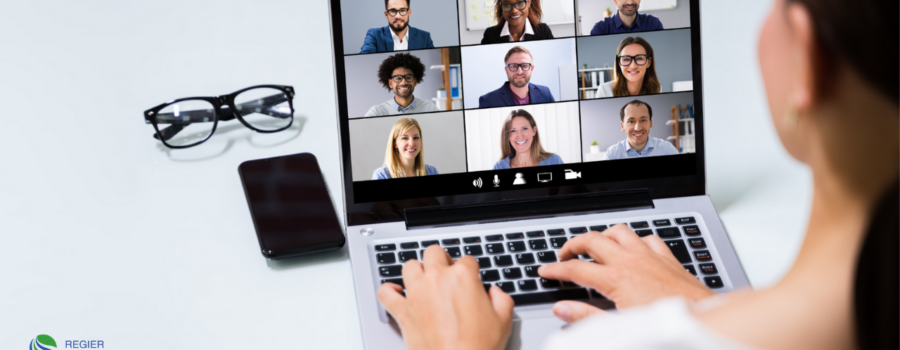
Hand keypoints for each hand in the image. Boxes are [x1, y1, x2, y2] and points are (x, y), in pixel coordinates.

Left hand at [377, 245, 514, 349]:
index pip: (467, 260)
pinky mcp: (403, 311)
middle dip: (441, 261)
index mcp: (463, 277)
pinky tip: (397, 294)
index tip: (470, 279)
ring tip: (423, 281)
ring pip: (409, 266)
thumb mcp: (503, 322)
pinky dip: (389, 291)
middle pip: (434, 253)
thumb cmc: (478, 348)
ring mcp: (417, 294)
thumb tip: (495, 293)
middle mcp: (437, 279)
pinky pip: (386, 293)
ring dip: (417, 271)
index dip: (470, 270)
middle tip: (446, 274)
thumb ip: (502, 300)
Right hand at [539, 224, 714, 321]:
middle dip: (573, 244)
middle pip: (592, 240)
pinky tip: (633, 249)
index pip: (575, 268)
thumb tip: (562, 309)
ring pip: (619, 231)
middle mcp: (630, 261)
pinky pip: (647, 239)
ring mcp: (649, 256)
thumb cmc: (663, 322)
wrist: (700, 320)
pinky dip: (636, 241)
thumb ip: (586, 316)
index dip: (556, 269)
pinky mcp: (667, 258)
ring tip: (595, 246)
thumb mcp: (618, 325)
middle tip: (564, 254)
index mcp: (615, 279)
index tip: (545, 270)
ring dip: (603, 236)